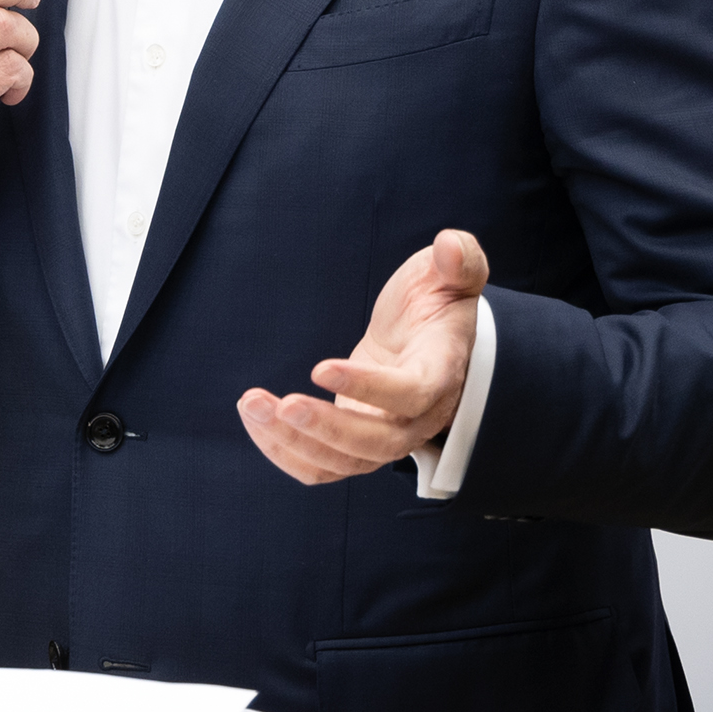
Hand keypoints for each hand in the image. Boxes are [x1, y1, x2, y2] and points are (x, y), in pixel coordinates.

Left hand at [237, 229, 489, 484]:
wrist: (427, 338)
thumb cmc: (438, 303)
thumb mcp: (454, 272)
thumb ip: (460, 258)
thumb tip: (449, 246)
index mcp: (441, 373)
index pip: (411, 394)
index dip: (368, 387)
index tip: (319, 368)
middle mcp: (418, 418)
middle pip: (377, 444)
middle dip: (324, 428)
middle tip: (276, 403)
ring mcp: (386, 436)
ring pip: (345, 462)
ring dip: (294, 442)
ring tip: (252, 404)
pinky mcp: (356, 442)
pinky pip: (324, 466)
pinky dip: (287, 452)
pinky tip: (257, 420)